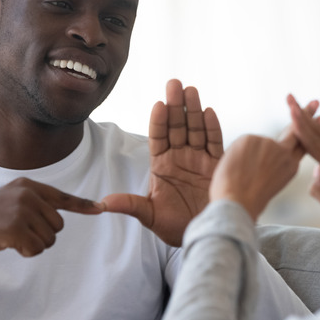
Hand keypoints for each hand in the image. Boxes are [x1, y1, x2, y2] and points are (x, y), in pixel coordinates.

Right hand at [0, 177, 102, 265]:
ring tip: (8, 237)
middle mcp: (27, 193)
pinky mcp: (14, 228)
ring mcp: (20, 210)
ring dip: (32, 246)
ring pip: (49, 239)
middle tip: (16, 233)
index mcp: (27, 185)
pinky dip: (25, 252)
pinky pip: (36, 249)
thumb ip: (33, 205)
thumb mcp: (8, 202)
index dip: (82, 205)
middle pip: (58, 225)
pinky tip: (6, 245)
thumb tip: (59, 217)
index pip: (62, 197)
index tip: (100, 208)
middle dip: (42, 236)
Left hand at [101, 79, 222, 246]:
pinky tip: (209, 112)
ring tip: (191, 91)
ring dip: (194, 110)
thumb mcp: (149, 216)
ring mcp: (199, 159)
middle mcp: (181, 157)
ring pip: (196, 129)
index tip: (158, 104)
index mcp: (162, 164)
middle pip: (177, 126)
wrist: (205, 235)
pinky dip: (212, 128)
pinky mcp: (217, 165)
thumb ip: (130, 205)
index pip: (158, 137)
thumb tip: (102, 204)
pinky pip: (215, 143)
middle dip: (176, 105)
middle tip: (174, 84)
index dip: (158, 121)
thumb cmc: (175, 226)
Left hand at [210, 100, 319, 220]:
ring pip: (255, 144)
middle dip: (305, 114)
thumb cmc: (247, 201)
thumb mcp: (269, 183)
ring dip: (245, 156)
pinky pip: (241, 144)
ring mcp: (268, 144)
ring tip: (240, 175)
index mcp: (290, 167)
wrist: (237, 204)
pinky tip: (234, 168)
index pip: (302, 144)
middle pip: (295, 130)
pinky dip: (235, 155)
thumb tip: (264, 152)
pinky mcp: (251, 138)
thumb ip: (272, 164)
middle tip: (315, 102)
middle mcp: (284, 153)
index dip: (311, 130)